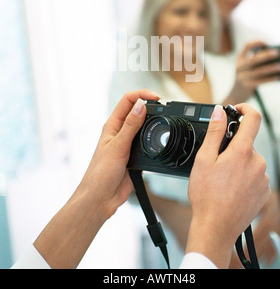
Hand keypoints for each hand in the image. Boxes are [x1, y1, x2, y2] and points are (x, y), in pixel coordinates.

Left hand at [78, 89, 159, 220]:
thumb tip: (141, 105)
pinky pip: (147, 144)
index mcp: (112, 125)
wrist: (100, 199)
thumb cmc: (100, 173)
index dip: (142, 95)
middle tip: (164, 109)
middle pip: (137, 111)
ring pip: (144, 127)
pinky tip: (159, 143)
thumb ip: (131, 126)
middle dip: (151, 106)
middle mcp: (120, 132)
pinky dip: (154, 141)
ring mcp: (128, 144)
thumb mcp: (118, 146)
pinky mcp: (135, 157)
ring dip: (153, 123)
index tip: (157, 98)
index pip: (128, 101)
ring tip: (163, 123)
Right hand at [186, 103, 270, 268]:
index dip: (245, 109)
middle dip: (232, 145)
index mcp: (242, 152)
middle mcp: (257, 163)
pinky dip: (244, 175)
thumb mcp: (204, 159)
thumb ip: (214, 132)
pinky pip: (255, 174)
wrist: (216, 227)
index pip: (253, 118)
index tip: (236, 110)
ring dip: (238, 162)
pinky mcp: (264, 191)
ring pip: (250, 159)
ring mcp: (263, 178)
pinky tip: (231, 187)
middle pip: (246, 142)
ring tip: (222, 179)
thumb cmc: (206, 195)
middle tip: (216, 160)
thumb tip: (220, 111)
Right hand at [227, 41, 279, 102]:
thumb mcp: (246, 67)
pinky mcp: (247, 85)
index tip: (267, 43)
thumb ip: (255, 61)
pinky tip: (278, 77)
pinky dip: (271, 79)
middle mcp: (240, 66)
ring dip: (272, 68)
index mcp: (240, 59)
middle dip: (267, 55)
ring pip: (259, 71)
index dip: (257, 42)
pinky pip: (261, 81)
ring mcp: (243, 76)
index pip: (247, 46)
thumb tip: (273, 57)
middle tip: (277, 53)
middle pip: (254, 59)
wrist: (235, 94)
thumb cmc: (245, 78)